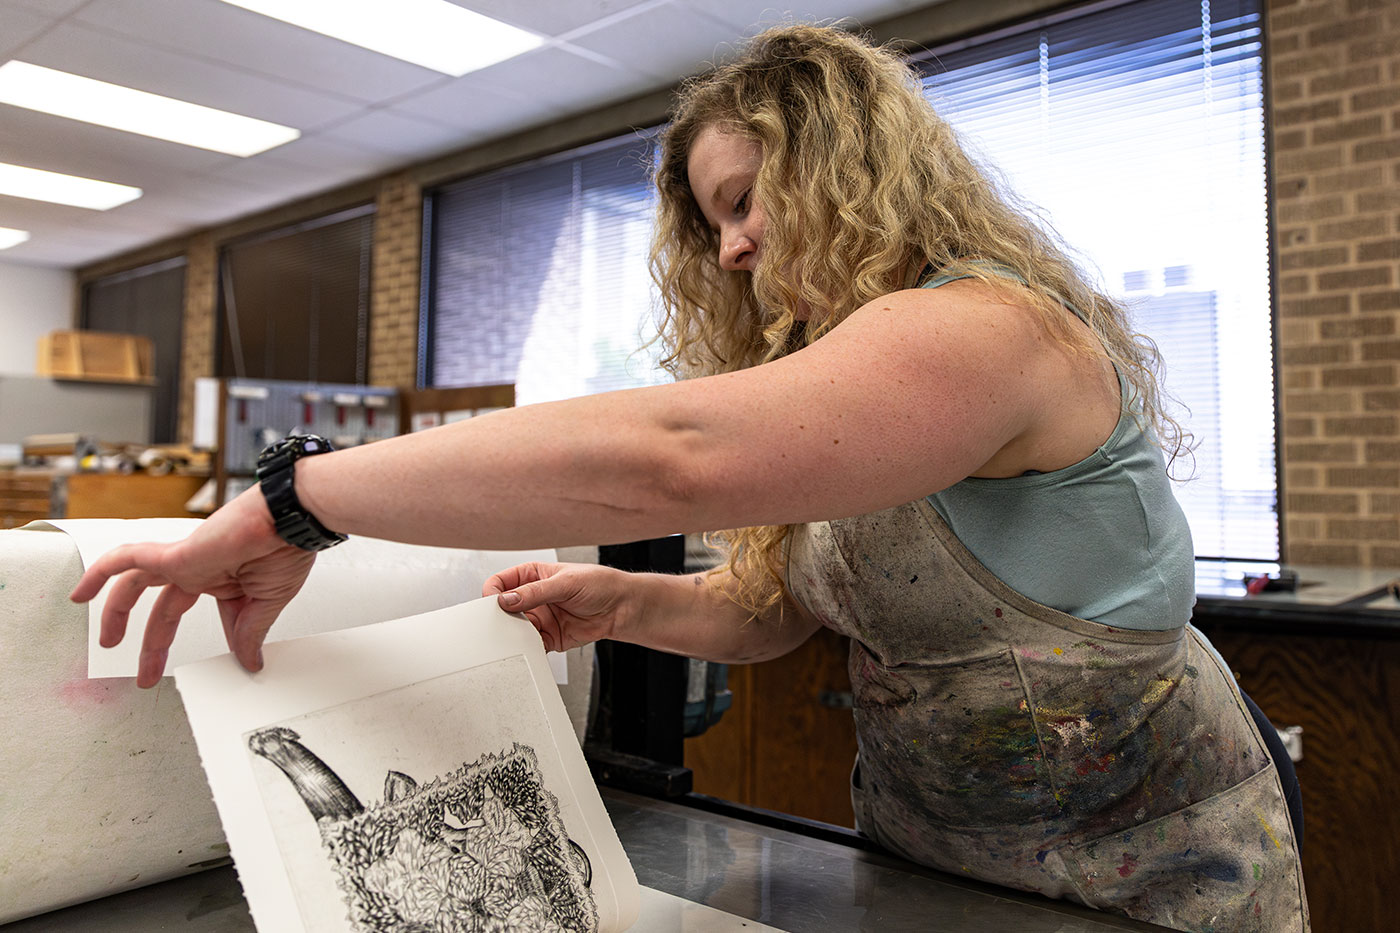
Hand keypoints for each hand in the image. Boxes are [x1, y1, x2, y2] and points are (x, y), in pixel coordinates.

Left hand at [69, 486, 316, 687]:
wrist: (289, 521)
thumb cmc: (285, 548)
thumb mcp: (267, 603)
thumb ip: (250, 632)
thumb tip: (250, 661)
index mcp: (222, 579)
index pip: (200, 612)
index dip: (201, 641)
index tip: (219, 663)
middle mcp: (200, 569)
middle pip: (163, 609)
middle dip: (152, 644)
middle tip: (145, 674)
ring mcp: (184, 561)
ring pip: (135, 585)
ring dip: (116, 613)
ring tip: (107, 642)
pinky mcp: (173, 555)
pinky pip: (126, 560)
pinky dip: (100, 572)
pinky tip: (82, 592)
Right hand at [483, 562, 637, 651]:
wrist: (622, 608)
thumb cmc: (600, 584)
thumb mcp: (566, 582)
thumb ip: (535, 592)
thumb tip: (508, 599)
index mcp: (533, 575)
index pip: (501, 582)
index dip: (494, 592)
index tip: (493, 603)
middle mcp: (533, 597)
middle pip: (504, 609)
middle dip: (500, 617)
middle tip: (502, 623)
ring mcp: (540, 618)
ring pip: (514, 629)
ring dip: (513, 634)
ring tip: (518, 635)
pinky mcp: (548, 637)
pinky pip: (530, 645)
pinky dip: (526, 649)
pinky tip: (529, 647)